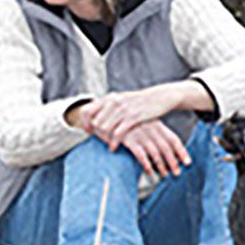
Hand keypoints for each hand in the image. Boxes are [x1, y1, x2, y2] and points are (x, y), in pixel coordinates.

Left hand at [76, 81, 213, 150]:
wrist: (160, 97)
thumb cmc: (140, 102)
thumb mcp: (123, 99)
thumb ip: (109, 105)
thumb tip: (96, 114)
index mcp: (109, 98)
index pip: (87, 110)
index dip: (85, 123)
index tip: (88, 132)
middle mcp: (113, 101)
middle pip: (94, 121)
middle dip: (94, 132)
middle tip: (97, 140)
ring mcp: (123, 109)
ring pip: (104, 127)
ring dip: (103, 138)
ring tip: (105, 144)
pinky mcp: (133, 117)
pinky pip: (117, 132)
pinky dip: (113, 142)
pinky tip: (112, 148)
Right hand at [115, 120, 191, 176]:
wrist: (102, 112)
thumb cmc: (121, 120)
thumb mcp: (138, 122)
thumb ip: (150, 131)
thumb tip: (159, 144)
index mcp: (154, 123)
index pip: (172, 138)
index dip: (181, 151)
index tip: (187, 162)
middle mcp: (149, 128)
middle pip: (166, 147)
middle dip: (173, 161)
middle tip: (177, 173)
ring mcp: (138, 133)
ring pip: (155, 152)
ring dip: (162, 165)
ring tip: (165, 174)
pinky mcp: (127, 138)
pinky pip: (140, 153)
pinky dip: (146, 163)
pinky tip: (149, 171)